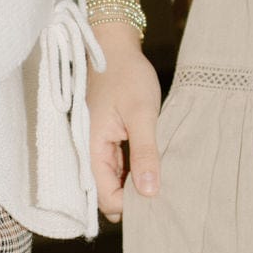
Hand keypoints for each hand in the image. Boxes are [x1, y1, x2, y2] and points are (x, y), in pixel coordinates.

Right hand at [89, 23, 161, 222]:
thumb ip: (145, 153)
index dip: (129, 205)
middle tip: (164, 193)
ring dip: (134, 185)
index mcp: (90, 148)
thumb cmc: (127, 76)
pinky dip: (134, 171)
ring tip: (163, 179)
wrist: (114, 47)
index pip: (105, 197)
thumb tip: (149, 193)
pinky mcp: (106, 140)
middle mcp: (88, 152)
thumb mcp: (142, 114)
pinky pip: (118, 167)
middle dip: (132, 199)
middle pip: (107, 194)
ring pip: (114, 182)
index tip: (157, 199)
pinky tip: (154, 165)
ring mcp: (96, 147)